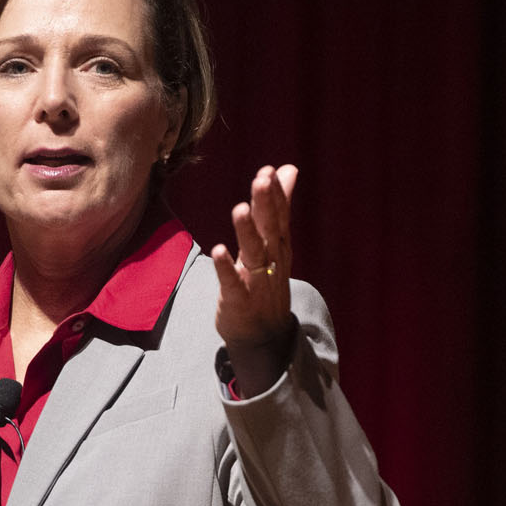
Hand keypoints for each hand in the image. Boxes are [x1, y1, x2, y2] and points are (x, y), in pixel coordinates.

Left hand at [211, 164, 298, 396]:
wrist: (263, 335)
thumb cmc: (266, 281)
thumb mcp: (275, 244)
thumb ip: (278, 206)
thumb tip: (288, 169)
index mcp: (279, 246)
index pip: (279, 217)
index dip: (275, 195)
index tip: (269, 171)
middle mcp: (271, 261)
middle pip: (269, 230)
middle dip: (266, 205)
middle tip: (261, 179)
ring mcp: (256, 282)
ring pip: (253, 253)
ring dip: (247, 232)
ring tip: (240, 209)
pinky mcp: (239, 301)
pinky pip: (232, 283)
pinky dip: (226, 268)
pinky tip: (218, 251)